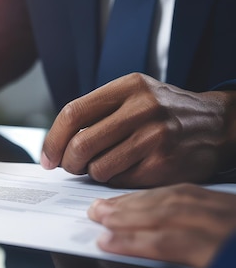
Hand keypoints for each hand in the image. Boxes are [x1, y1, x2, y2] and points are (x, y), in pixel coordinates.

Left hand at [40, 73, 235, 186]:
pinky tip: (128, 170)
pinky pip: (120, 181)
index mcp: (128, 86)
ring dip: (93, 173)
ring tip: (105, 165)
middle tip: (71, 167)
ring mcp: (155, 136)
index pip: (73, 113)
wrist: (218, 125)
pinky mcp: (164, 163)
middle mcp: (142, 107)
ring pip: (98, 167)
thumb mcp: (134, 95)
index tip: (48, 158)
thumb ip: (97, 112)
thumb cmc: (164, 112)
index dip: (53, 139)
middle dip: (68, 162)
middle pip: (81, 143)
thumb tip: (55, 145)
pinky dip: (115, 181)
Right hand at [88, 183, 235, 267]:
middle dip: (128, 214)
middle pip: (171, 212)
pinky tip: (146, 197)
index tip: (104, 242)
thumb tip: (137, 265)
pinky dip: (163, 192)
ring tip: (110, 204)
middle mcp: (230, 224)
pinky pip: (196, 190)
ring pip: (180, 197)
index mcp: (226, 252)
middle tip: (96, 214)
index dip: (133, 242)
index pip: (171, 243)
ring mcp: (234, 211)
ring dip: (139, 200)